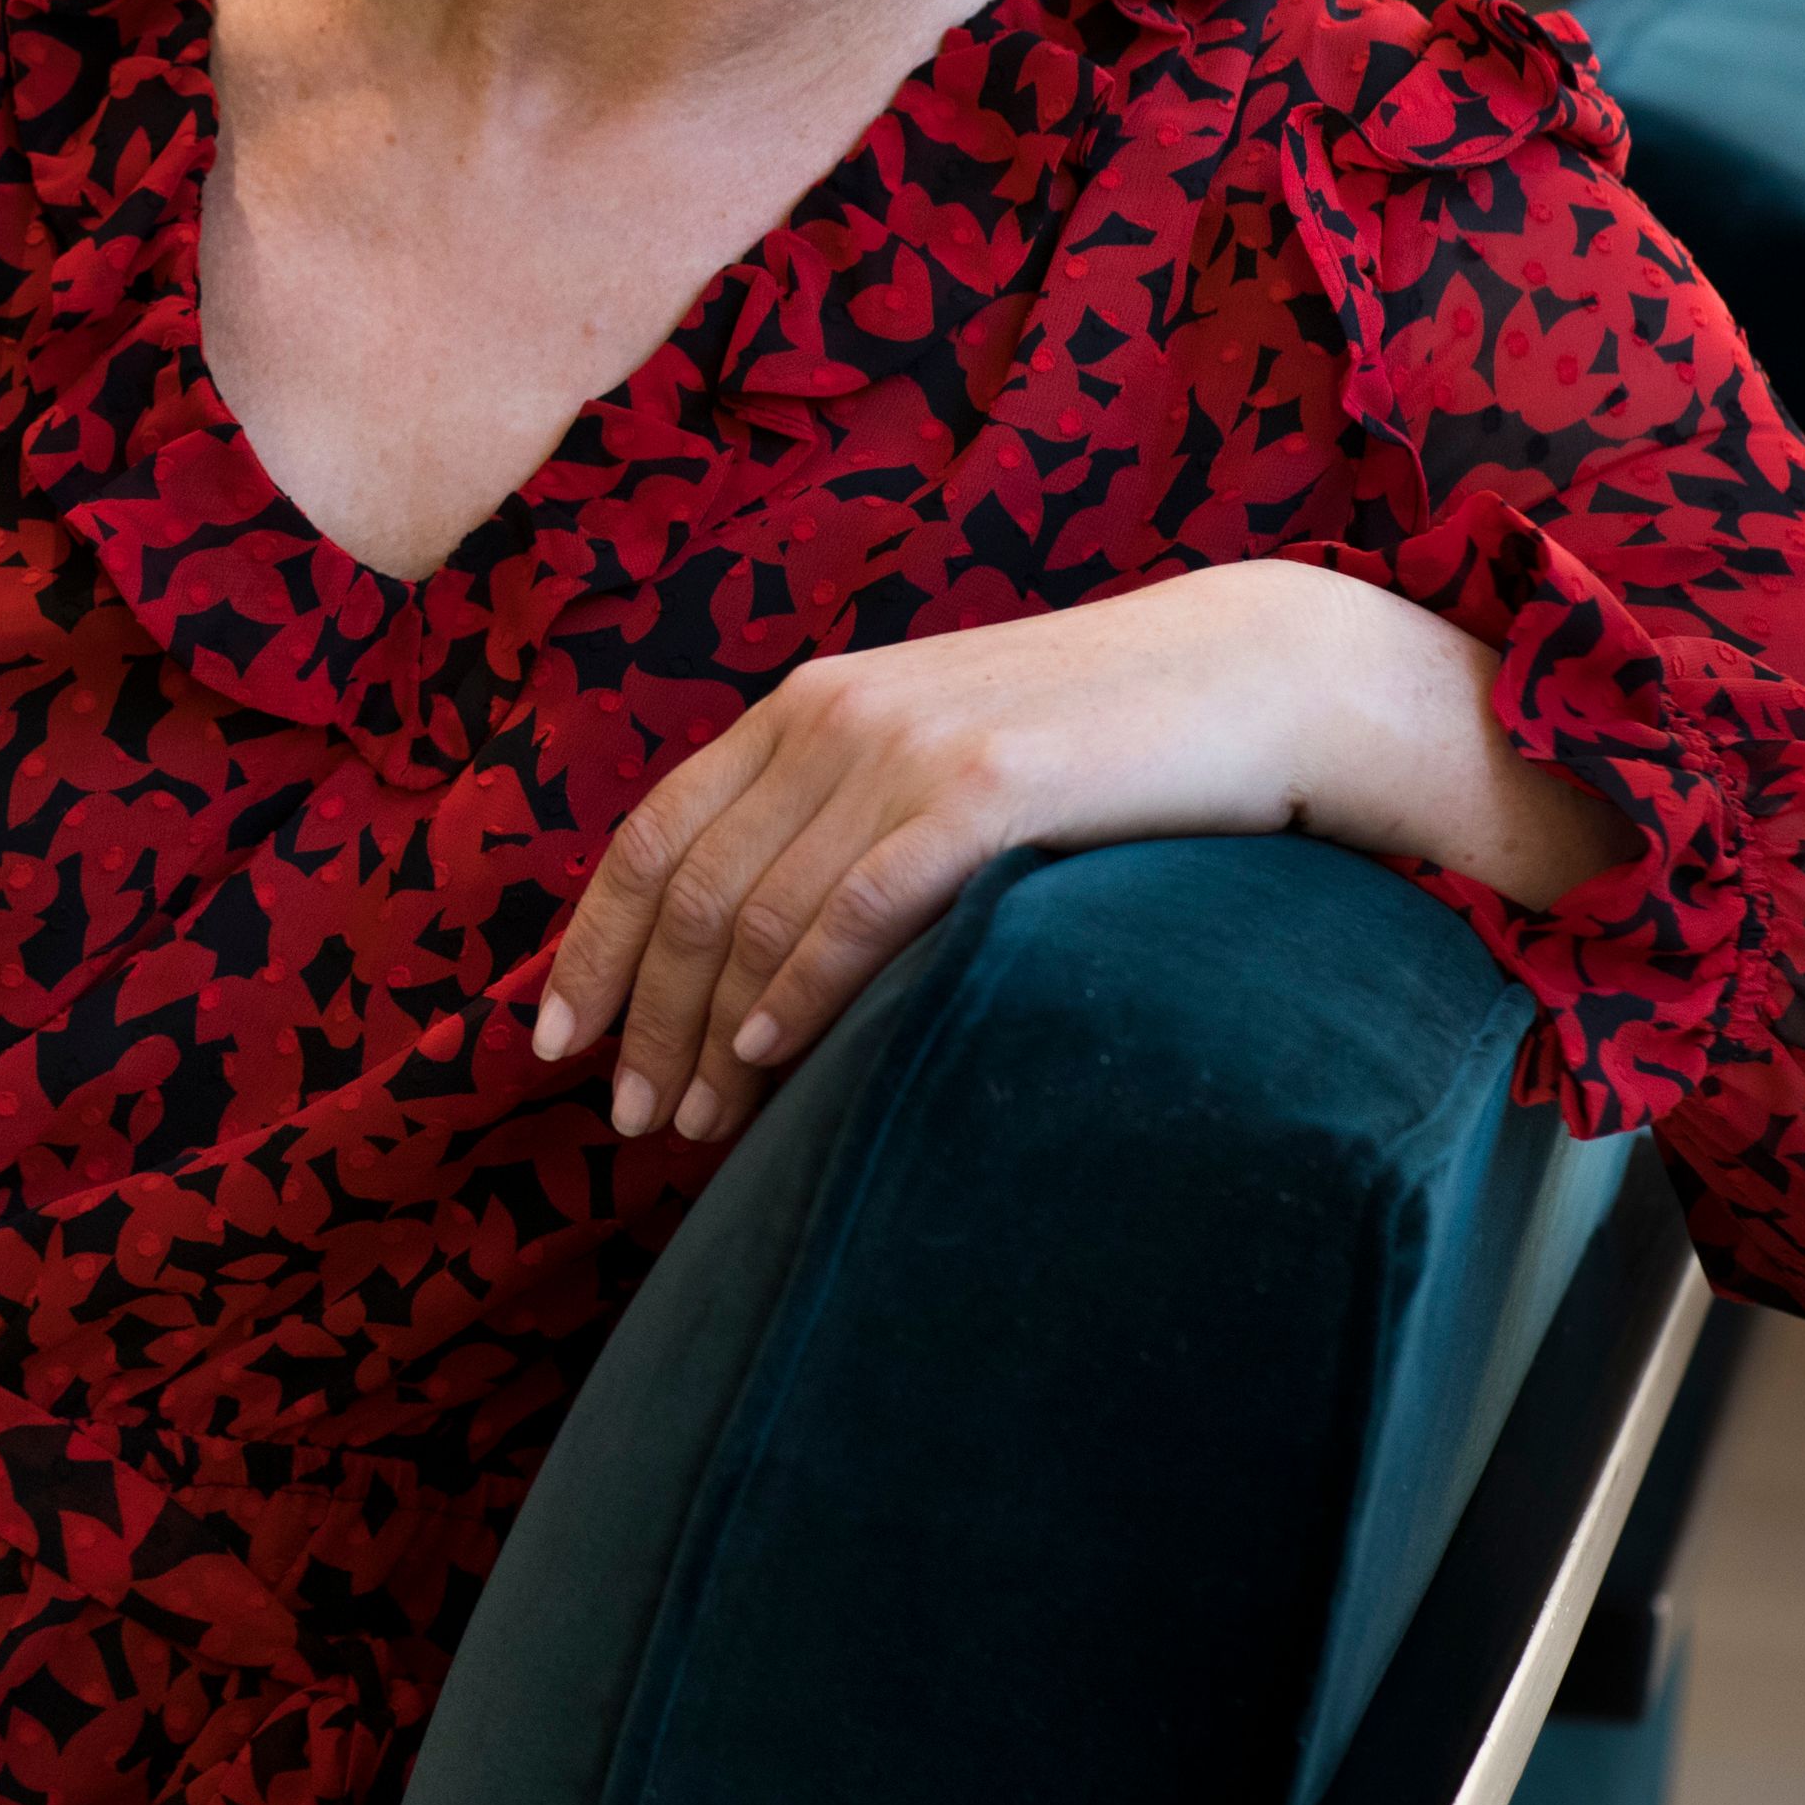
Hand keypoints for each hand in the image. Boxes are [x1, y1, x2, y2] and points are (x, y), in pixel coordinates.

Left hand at [526, 560, 1625, 1143]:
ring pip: (756, 914)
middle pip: (688, 890)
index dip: (590, 946)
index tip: (554, 1044)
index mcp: (806, 704)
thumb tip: (752, 952)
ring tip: (694, 1127)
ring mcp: (905, 747)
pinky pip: (857, 908)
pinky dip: (797, 992)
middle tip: (632, 1122)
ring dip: (709, 1035)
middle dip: (641, 1016)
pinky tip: (768, 1061)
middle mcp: (832, 715)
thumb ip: (842, 823)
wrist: (1250, 677)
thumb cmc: (1094, 743)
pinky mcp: (982, 791)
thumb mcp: (938, 759)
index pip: (652, 835)